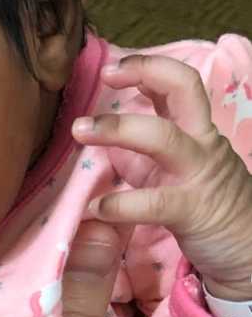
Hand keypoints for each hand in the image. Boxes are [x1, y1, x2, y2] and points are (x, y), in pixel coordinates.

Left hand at [72, 54, 251, 300]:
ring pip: (164, 137)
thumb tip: (102, 125)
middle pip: (183, 89)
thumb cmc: (202, 205)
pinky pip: (153, 202)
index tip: (111, 68)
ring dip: (116, 129)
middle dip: (143, 73)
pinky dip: (120, 204)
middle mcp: (201, 143)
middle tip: (103, 76)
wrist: (245, 250)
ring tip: (80, 131)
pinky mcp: (193, 209)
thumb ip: (144, 145)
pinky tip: (95, 208)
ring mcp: (198, 173)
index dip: (146, 66)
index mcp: (195, 131)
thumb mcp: (172, 167)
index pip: (178, 84)